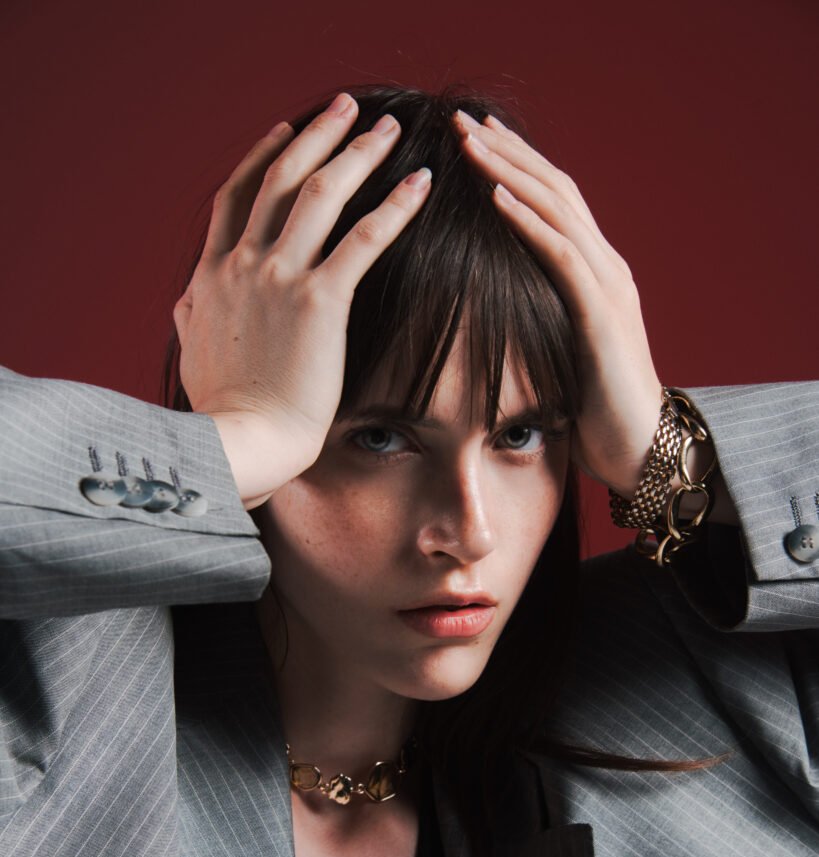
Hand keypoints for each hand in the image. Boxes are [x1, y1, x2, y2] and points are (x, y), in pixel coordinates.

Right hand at [173, 93, 431, 506]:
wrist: (240, 444)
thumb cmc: (224, 413)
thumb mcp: (192, 355)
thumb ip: (192, 318)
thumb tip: (186, 300)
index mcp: (213, 276)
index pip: (237, 198)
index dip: (263, 158)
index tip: (286, 133)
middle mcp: (242, 264)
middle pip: (281, 179)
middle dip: (318, 136)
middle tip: (348, 109)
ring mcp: (278, 278)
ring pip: (321, 194)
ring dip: (359, 153)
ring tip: (389, 129)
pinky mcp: (318, 302)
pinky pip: (363, 238)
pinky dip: (393, 205)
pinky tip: (419, 183)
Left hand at [451, 109, 663, 498]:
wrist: (640, 446)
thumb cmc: (596, 407)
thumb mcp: (561, 350)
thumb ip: (540, 318)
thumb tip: (495, 312)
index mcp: (595, 274)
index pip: (555, 202)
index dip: (518, 166)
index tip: (477, 140)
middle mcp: (606, 267)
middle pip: (554, 190)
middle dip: (508, 153)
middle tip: (463, 121)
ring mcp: (608, 286)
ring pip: (557, 211)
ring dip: (510, 173)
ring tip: (470, 144)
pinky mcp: (601, 315)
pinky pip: (561, 257)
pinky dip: (528, 222)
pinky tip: (496, 197)